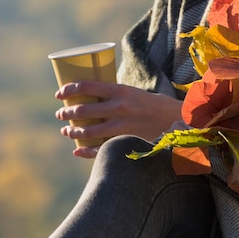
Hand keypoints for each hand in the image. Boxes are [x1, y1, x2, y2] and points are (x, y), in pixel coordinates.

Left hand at [55, 81, 182, 157]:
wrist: (179, 120)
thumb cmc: (154, 105)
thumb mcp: (134, 93)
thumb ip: (114, 96)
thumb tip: (90, 98)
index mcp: (121, 90)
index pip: (86, 86)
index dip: (68, 89)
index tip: (59, 94)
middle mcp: (120, 108)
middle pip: (83, 110)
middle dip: (66, 113)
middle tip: (60, 114)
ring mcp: (122, 126)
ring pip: (88, 131)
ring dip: (72, 131)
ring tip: (66, 131)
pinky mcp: (127, 142)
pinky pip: (100, 149)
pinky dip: (85, 151)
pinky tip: (77, 149)